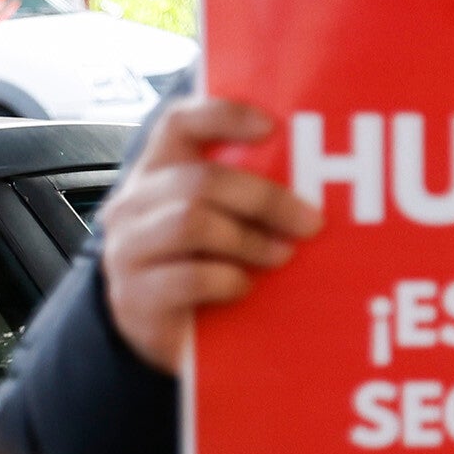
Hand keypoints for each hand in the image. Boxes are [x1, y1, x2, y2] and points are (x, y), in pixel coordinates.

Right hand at [98, 97, 320, 370]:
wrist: (166, 336)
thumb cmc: (205, 269)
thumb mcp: (227, 224)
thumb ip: (249, 198)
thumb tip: (325, 186)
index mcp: (160, 173)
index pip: (180, 124)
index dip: (223, 116)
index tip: (273, 127)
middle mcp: (135, 203)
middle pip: (200, 180)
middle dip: (266, 199)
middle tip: (311, 221)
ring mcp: (128, 249)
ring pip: (192, 222)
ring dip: (250, 240)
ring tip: (281, 256)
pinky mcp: (135, 296)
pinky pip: (189, 277)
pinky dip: (228, 280)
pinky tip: (245, 288)